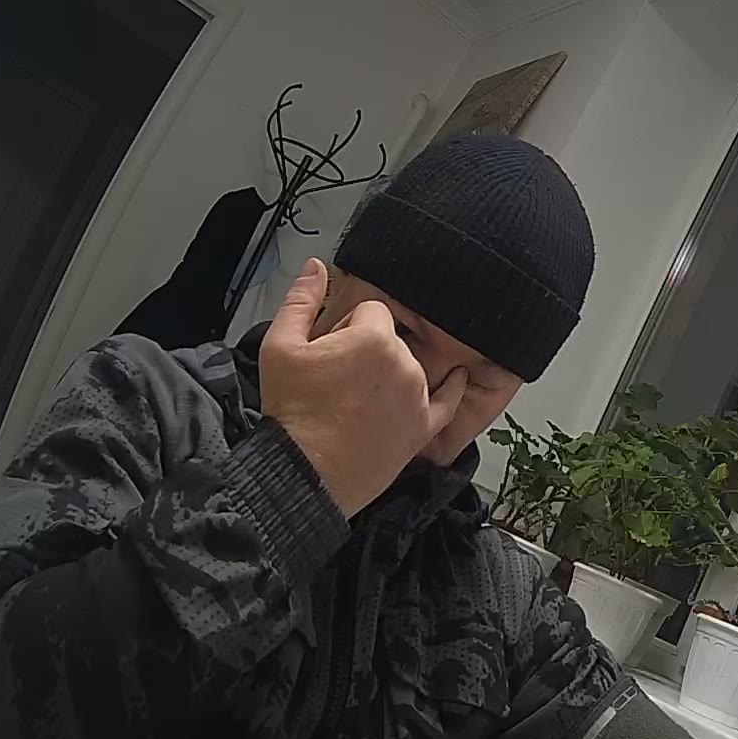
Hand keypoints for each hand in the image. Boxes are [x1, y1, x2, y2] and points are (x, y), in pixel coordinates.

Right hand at [259, 259, 466, 515]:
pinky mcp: (424, 427)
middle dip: (368, 351)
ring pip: (411, 367)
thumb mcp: (280, 346)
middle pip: (391, 340)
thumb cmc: (291, 409)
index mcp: (374, 338)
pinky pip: (448, 401)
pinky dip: (452, 389)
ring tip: (357, 400)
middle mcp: (406, 363)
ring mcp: (419, 396)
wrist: (304, 473)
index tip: (329, 351)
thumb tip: (316, 265)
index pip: (369, 313)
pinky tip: (458, 378)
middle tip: (338, 379)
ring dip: (391, 374)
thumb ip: (301, 299)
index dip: (346, 328)